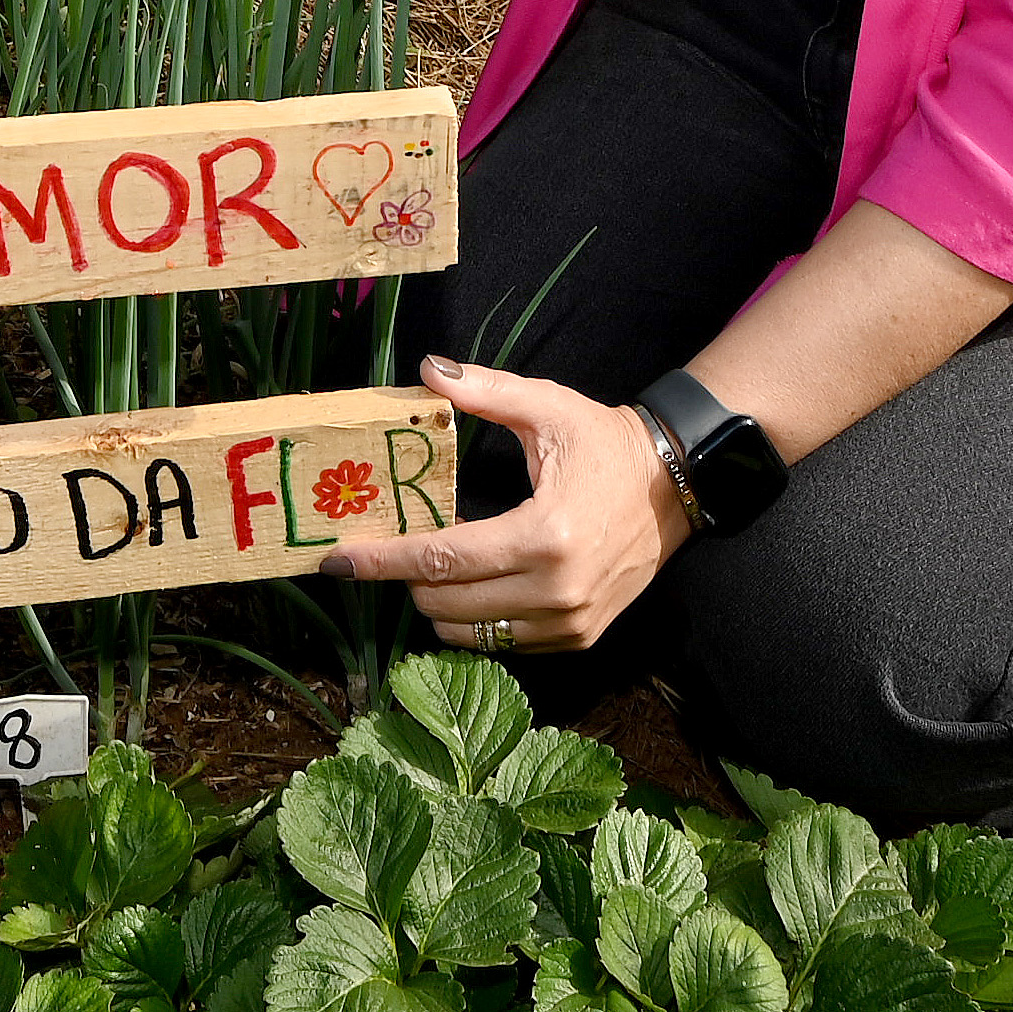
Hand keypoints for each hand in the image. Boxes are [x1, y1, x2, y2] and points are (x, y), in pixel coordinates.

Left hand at [321, 356, 691, 653]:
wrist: (675, 484)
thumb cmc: (606, 443)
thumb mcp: (547, 406)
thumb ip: (484, 390)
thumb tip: (428, 370)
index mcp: (544, 534)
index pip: (441, 559)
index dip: (381, 561)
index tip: (337, 561)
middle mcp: (557, 589)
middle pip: (446, 605)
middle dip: (406, 580)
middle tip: (389, 551)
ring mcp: (570, 621)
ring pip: (470, 635)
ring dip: (439, 606)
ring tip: (432, 568)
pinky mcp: (580, 636)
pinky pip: (504, 643)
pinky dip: (477, 622)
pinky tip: (473, 587)